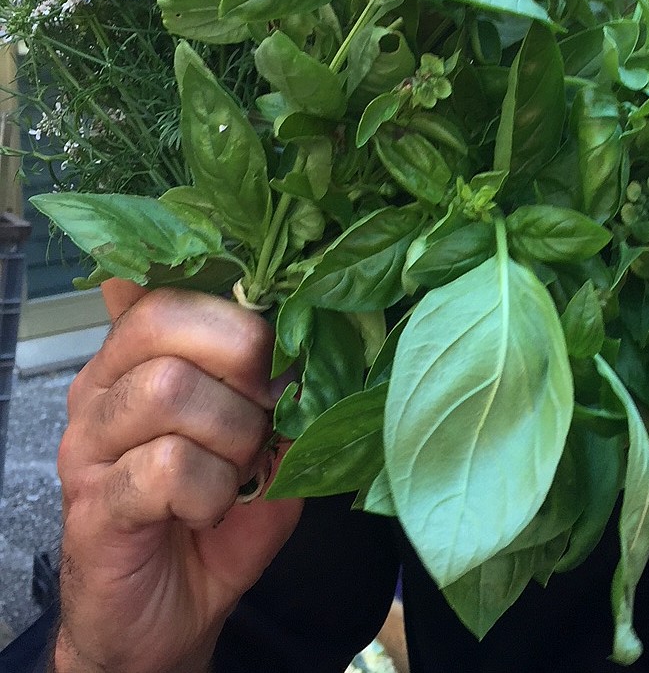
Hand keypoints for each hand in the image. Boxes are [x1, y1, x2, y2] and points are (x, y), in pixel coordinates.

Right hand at [53, 284, 302, 672]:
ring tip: (237, 470)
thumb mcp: (265, 430)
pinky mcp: (93, 504)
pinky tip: (210, 509)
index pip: (174, 288)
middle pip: (167, 322)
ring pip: (169, 390)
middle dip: (244, 362)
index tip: (281, 347)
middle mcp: (103, 387)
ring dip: (232, 433)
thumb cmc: (221, 511)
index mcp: (138, 356)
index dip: (241, 310)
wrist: (173, 613)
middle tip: (267, 412)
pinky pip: (166, 465)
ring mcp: (89, 445)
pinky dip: (210, 489)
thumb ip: (276, 373)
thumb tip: (306, 316)